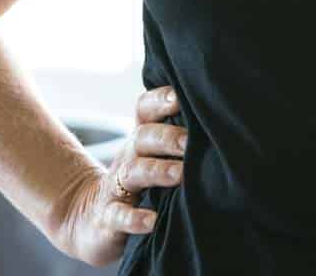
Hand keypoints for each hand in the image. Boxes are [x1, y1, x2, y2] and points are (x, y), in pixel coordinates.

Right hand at [58, 85, 186, 265]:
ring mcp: (116, 187)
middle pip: (143, 137)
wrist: (91, 219)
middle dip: (167, 137)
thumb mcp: (154, 157)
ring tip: (179, 175)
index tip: (182, 95)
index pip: (146, 109)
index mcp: (141, 139)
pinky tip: (152, 221)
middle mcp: (128, 157)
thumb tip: (224, 124)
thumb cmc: (139, 183)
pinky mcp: (109, 218)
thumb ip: (181, 139)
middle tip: (190, 141)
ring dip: (157, 171)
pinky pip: (119, 216)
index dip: (161, 99)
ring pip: (133, 172)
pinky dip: (134, 219)